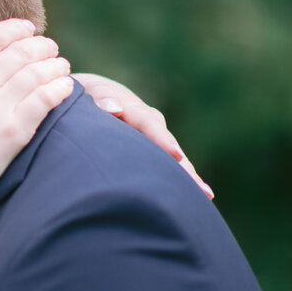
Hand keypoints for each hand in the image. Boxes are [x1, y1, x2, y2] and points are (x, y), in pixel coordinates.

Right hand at [0, 17, 73, 231]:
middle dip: (39, 45)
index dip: (14, 29)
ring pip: (37, 72)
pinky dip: (59, 89)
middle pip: (19, 52)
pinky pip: (46, 100)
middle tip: (48, 47)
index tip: (26, 29)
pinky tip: (64, 87)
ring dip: (54, 64)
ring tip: (60, 65)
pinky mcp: (14, 133)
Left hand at [76, 73, 213, 199]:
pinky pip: (168, 167)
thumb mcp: (90, 94)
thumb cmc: (86, 99)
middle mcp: (150, 125)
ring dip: (188, 176)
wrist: (93, 98)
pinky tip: (198, 196)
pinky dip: (181, 179)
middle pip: (169, 147)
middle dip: (184, 166)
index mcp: (134, 110)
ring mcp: (154, 140)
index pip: (149, 124)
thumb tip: (112, 108)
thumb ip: (100, 97)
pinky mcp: (152, 152)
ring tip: (205, 194)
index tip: (175, 154)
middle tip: (200, 186)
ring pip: (173, 159)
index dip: (161, 139)